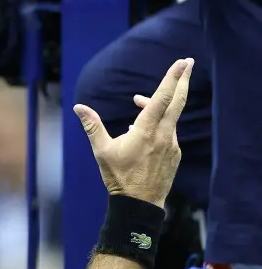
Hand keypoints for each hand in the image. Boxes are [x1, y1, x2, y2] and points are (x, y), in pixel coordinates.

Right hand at [74, 58, 192, 205]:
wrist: (139, 206)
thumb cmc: (118, 178)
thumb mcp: (102, 151)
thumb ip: (92, 125)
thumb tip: (78, 107)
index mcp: (147, 131)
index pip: (162, 98)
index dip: (172, 77)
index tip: (183, 62)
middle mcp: (164, 135)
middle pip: (177, 101)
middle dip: (183, 79)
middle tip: (189, 62)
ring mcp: (172, 145)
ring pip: (171, 116)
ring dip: (160, 104)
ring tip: (139, 102)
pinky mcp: (175, 154)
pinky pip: (169, 131)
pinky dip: (160, 122)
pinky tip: (143, 128)